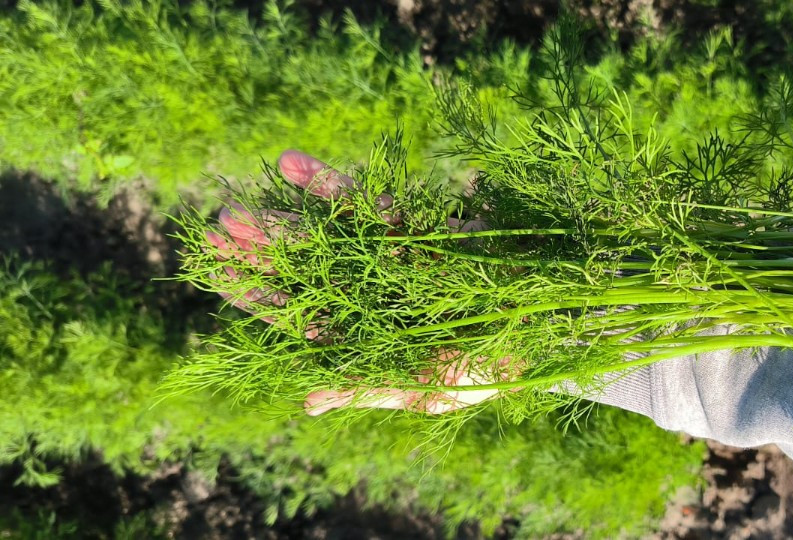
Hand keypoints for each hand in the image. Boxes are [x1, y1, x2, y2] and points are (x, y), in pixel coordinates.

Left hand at [206, 150, 502, 415]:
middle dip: (262, 251)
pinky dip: (332, 185)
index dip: (257, 296)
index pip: (297, 317)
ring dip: (285, 217)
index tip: (218, 274)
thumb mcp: (430, 389)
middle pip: (304, 271)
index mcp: (366, 337)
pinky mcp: (418, 227)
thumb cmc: (490, 369)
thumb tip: (307, 402)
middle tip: (217, 227)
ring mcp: (391, 259)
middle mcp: (370, 295)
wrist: (551, 329)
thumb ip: (368, 386)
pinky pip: (369, 203)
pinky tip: (294, 165)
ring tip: (242, 202)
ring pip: (326, 234)